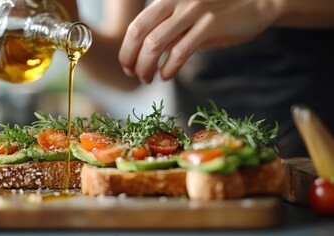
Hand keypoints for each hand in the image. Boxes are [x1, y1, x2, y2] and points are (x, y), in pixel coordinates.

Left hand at [118, 0, 280, 82]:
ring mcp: (193, 12)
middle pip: (140, 35)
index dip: (126, 49)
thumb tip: (145, 53)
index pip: (136, 25)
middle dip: (131, 59)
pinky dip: (169, 68)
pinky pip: (180, 51)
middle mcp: (176, 2)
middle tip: (133, 75)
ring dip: (147, 67)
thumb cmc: (219, 12)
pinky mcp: (210, 25)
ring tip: (148, 78)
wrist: (258, 1)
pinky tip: (167, 75)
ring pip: (156, 44)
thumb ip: (168, 29)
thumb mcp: (188, 14)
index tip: (127, 66)